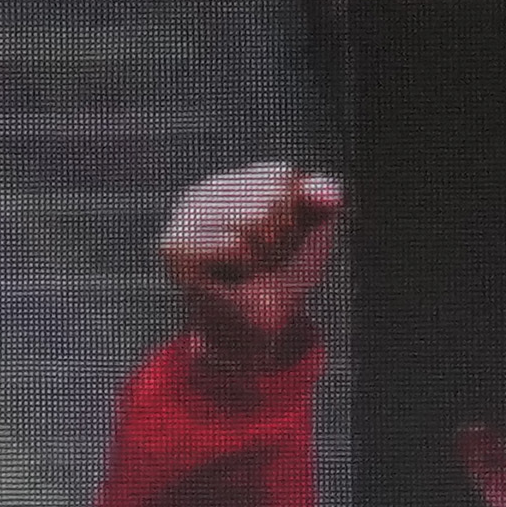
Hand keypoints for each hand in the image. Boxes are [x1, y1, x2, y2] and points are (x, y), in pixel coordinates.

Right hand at [159, 163, 341, 372]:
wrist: (252, 330)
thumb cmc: (278, 279)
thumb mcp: (309, 234)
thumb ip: (319, 204)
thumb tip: (329, 191)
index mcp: (233, 183)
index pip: (281, 176)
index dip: (296, 213)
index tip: (285, 241)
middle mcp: (203, 193)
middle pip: (270, 197)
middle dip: (283, 239)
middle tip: (266, 262)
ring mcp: (184, 218)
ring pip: (254, 221)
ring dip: (266, 257)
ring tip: (251, 271)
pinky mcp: (176, 246)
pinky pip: (235, 245)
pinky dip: (247, 268)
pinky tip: (232, 279)